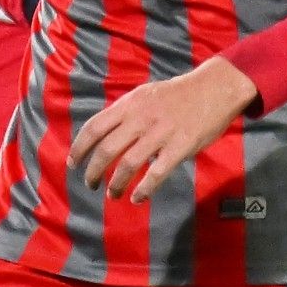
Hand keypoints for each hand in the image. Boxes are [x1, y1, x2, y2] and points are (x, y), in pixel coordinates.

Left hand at [68, 56, 257, 202]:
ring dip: (115, 184)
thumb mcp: (144, 95)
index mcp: (129, 105)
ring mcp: (160, 133)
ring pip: (128, 163)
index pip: (94, 127)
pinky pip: (156, 173)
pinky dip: (143, 189)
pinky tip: (136, 198)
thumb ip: (125, 114)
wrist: (214, 89)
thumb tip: (106, 135)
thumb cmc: (176, 95)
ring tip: (112, 195)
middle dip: (93, 170)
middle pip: (106, 149)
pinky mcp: (180, 147)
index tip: (73, 163)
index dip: (79, 147)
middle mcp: (140, 118)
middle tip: (90, 184)